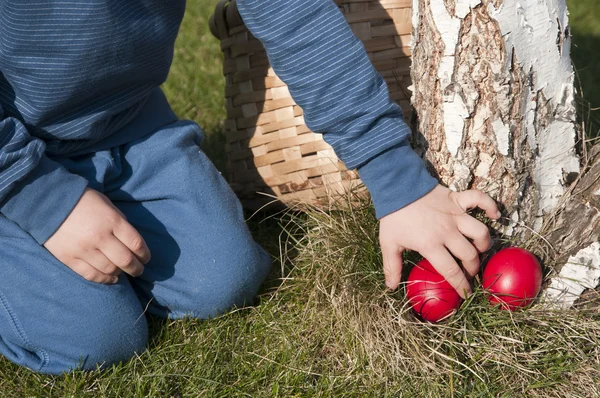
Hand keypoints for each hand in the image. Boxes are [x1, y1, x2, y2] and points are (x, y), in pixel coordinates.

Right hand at [44, 188, 150, 283]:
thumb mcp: (108, 205)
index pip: (136, 244)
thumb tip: (131, 242)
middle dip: (136, 268)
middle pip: (125, 260)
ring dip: (120, 273)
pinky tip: (110, 279)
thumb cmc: (83, 201)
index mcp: (113, 221)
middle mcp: (100, 237)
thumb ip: (120, 222)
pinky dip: (104, 279)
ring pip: (110, 270)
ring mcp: (84, 249)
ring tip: (123, 272)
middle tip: (139, 270)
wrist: (49, 202)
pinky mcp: (70, 258)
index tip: (146, 258)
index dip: (145, 254)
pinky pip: (91, 275)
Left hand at [379, 184, 499, 297]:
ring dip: (483, 243)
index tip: (465, 293)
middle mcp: (447, 231)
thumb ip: (392, 266)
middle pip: (469, 255)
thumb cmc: (393, 217)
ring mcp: (455, 214)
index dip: (461, 285)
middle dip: (472, 268)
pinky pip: (480, 200)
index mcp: (431, 244)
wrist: (396, 186)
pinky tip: (495, 215)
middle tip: (469, 271)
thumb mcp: (388, 243)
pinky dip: (490, 205)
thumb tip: (391, 286)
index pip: (451, 271)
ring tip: (479, 249)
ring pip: (480, 232)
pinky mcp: (457, 199)